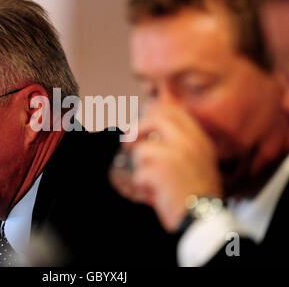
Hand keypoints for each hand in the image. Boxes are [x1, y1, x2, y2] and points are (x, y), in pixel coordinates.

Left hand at [113, 104, 222, 231]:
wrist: (204, 218)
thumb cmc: (199, 193)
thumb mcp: (200, 162)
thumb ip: (182, 145)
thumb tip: (154, 135)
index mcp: (199, 140)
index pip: (175, 112)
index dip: (154, 113)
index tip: (142, 122)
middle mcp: (189, 143)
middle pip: (156, 120)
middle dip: (137, 129)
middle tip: (127, 141)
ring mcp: (175, 155)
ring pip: (142, 151)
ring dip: (141, 167)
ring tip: (151, 181)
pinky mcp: (161, 171)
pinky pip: (139, 174)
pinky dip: (141, 186)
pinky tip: (151, 194)